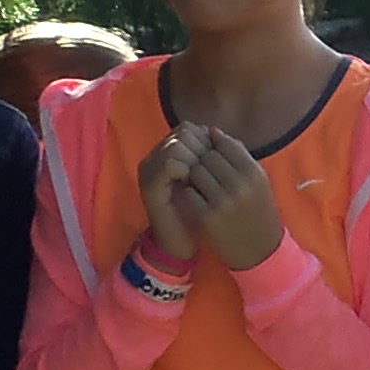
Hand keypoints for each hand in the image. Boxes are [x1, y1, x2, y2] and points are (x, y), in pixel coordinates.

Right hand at [135, 133, 207, 271]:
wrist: (182, 242)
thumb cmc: (199, 212)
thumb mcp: (209, 180)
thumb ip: (212, 155)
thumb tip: (218, 132)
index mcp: (169, 153)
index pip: (189, 128)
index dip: (208, 140)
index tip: (220, 160)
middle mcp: (155, 157)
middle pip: (183, 131)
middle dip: (203, 148)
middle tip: (212, 171)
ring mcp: (150, 170)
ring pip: (176, 145)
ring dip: (196, 159)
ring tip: (204, 178)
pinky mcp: (149, 186)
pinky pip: (170, 163)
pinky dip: (187, 170)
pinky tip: (194, 184)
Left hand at [171, 121, 282, 270]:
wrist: (260, 250)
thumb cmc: (257, 210)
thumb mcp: (258, 181)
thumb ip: (238, 155)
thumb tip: (212, 131)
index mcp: (254, 173)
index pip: (224, 143)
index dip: (213, 146)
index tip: (211, 154)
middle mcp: (240, 185)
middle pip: (206, 156)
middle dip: (201, 160)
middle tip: (203, 170)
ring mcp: (223, 201)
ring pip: (195, 172)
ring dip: (193, 175)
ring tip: (200, 184)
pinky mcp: (208, 216)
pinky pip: (189, 192)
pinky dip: (190, 192)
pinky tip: (197, 198)